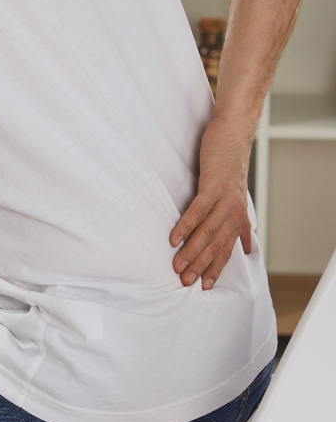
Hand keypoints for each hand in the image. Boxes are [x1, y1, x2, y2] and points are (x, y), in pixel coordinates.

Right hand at [170, 116, 253, 289]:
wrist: (232, 135)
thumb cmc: (229, 163)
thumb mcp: (236, 195)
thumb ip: (240, 222)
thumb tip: (248, 244)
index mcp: (237, 216)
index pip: (226, 249)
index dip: (216, 269)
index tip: (204, 286)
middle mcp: (234, 212)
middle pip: (215, 245)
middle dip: (200, 266)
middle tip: (185, 281)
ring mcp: (224, 199)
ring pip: (206, 232)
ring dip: (190, 251)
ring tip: (176, 266)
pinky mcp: (213, 186)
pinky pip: (197, 211)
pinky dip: (185, 226)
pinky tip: (174, 238)